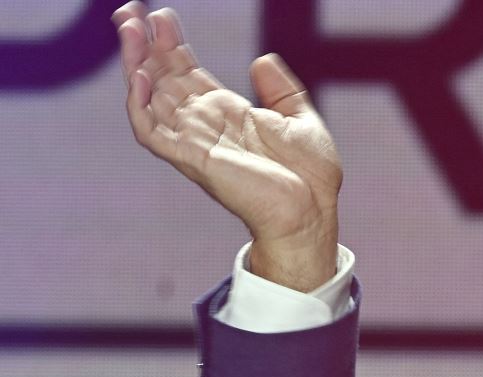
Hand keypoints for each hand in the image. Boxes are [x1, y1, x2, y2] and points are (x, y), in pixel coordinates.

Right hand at [114, 3, 341, 290]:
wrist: (315, 212)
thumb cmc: (312, 177)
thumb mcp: (301, 119)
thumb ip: (281, 90)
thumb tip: (263, 59)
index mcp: (227, 113)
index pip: (185, 71)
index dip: (169, 43)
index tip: (158, 14)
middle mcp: (204, 124)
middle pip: (161, 77)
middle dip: (143, 44)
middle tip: (129, 11)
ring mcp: (195, 141)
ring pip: (150, 97)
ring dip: (135, 62)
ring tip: (129, 28)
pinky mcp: (193, 160)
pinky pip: (153, 131)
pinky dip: (140, 104)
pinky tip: (140, 75)